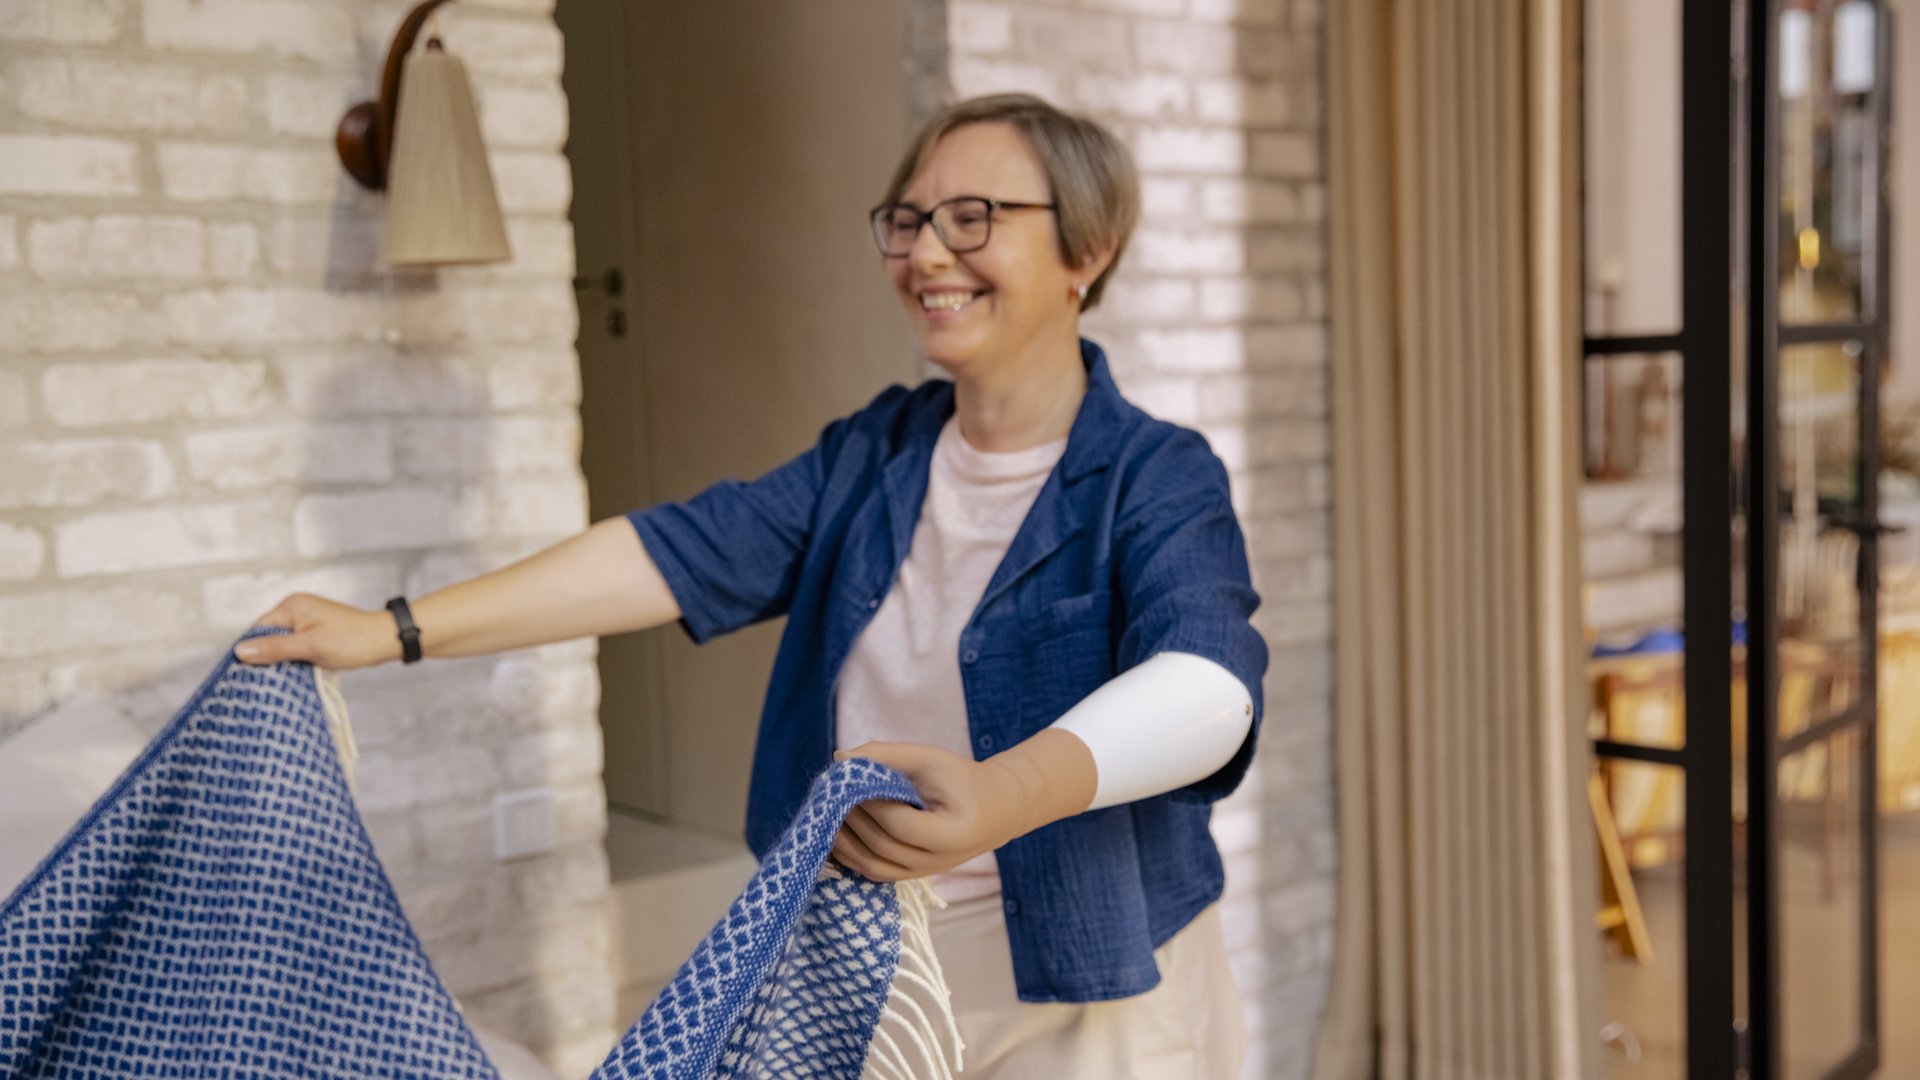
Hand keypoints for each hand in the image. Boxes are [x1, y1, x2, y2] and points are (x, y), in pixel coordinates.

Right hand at [235, 593, 400, 668]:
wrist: (384, 640)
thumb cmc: (352, 641)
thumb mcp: (310, 647)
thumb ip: (276, 649)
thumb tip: (240, 650)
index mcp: (291, 606)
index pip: (257, 630)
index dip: (250, 652)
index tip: (242, 675)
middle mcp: (296, 609)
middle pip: (267, 637)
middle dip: (264, 657)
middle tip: (258, 682)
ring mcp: (306, 620)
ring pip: (281, 644)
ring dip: (279, 660)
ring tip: (274, 680)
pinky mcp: (315, 631)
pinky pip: (295, 646)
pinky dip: (292, 659)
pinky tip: (291, 674)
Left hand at [830, 729, 1096, 881]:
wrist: (994, 811)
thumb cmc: (962, 780)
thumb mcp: (931, 759)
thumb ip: (888, 756)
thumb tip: (839, 759)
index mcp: (953, 833)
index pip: (900, 825)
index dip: (870, 805)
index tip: (853, 781)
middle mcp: (939, 862)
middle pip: (882, 847)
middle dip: (852, 819)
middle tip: (834, 792)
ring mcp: (923, 874)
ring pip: (872, 867)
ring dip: (844, 841)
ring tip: (830, 812)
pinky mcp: (910, 876)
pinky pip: (873, 872)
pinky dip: (850, 855)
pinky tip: (837, 831)